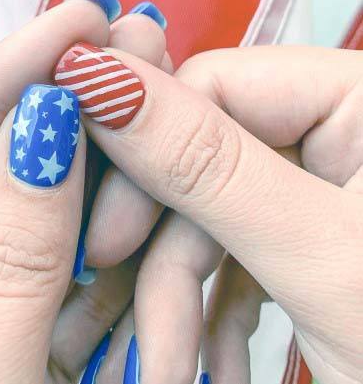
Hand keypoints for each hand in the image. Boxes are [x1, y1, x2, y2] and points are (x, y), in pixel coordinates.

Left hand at [0, 0, 174, 382]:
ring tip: (167, 108)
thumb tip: (47, 123)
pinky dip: (126, 252)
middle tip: (139, 48)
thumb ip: (7, 262)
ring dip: (112, 180)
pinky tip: (168, 201)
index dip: (9, 78)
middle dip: (73, 119)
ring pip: (51, 225)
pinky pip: (79, 282)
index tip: (82, 17)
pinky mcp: (32, 343)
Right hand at [55, 44, 362, 383]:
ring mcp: (325, 184)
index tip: (102, 240)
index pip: (216, 83)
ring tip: (166, 369)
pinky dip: (215, 308)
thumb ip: (206, 165)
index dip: (144, 152)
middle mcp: (341, 127)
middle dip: (164, 252)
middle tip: (137, 335)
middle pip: (206, 159)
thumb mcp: (322, 260)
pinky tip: (205, 359)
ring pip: (212, 215)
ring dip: (181, 296)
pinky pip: (240, 250)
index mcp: (362, 94)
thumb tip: (95, 77)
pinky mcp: (313, 234)